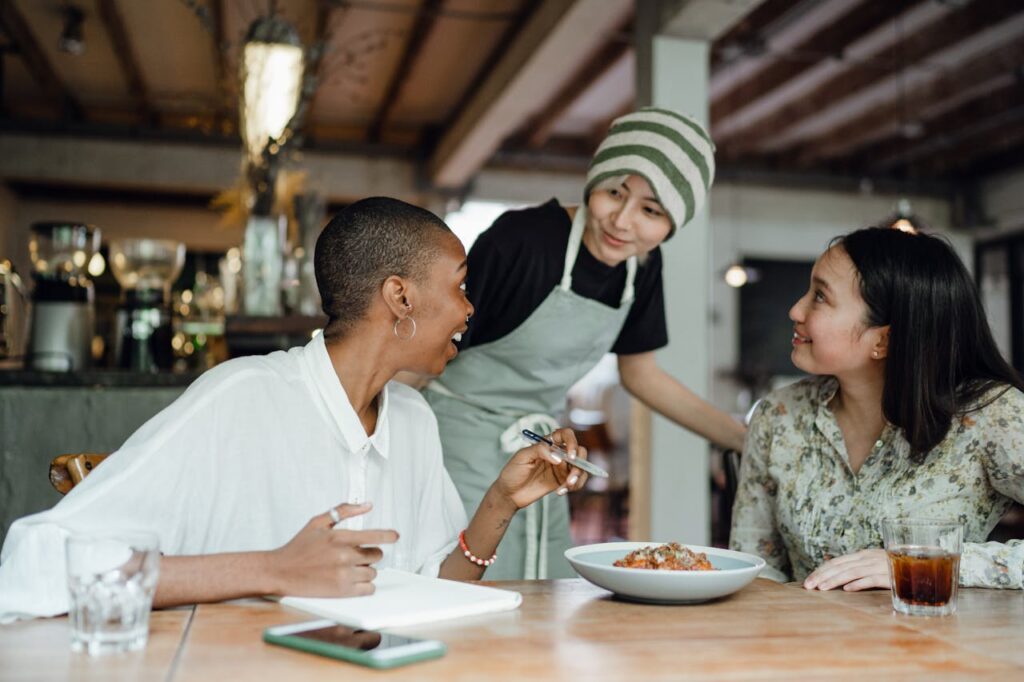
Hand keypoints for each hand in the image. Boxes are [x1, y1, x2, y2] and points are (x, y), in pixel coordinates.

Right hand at [265, 502, 397, 597]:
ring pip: (372, 572)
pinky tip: (352, 580)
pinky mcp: (342, 591)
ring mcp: (344, 575)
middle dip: (369, 554)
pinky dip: (364, 585)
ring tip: (348, 568)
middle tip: (355, 555)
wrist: (280, 571)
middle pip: (376, 555)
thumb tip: (367, 505)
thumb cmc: (298, 547)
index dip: (388, 536)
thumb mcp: (318, 522)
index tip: (395, 536)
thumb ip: (344, 511)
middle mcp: (343, 556)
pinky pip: (368, 588)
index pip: (373, 535)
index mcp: (338, 537)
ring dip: (365, 570)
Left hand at [495, 427, 588, 508]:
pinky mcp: (562, 481)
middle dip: (580, 464)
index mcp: (548, 444)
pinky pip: (577, 482)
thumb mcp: (522, 456)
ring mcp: (561, 468)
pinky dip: (573, 487)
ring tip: (565, 487)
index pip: (566, 435)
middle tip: (571, 477)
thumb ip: (539, 451)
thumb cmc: (512, 472)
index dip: (572, 442)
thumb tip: (558, 457)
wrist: (509, 494)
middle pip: (579, 452)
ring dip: (578, 477)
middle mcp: (558, 453)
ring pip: (581, 468)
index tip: (570, 456)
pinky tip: (560, 492)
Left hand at [803, 549, 889, 591]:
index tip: (808, 580)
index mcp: (863, 555)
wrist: (923, 564)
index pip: (837, 562)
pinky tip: (848, 589)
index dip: (821, 570)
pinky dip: (859, 583)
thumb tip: (835, 571)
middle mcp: (869, 558)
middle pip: (840, 566)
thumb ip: (857, 568)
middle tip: (808, 586)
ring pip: (852, 572)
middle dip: (822, 575)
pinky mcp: (891, 576)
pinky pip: (872, 579)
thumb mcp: (874, 564)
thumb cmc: (896, 567)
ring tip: (822, 588)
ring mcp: (879, 565)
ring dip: (835, 580)